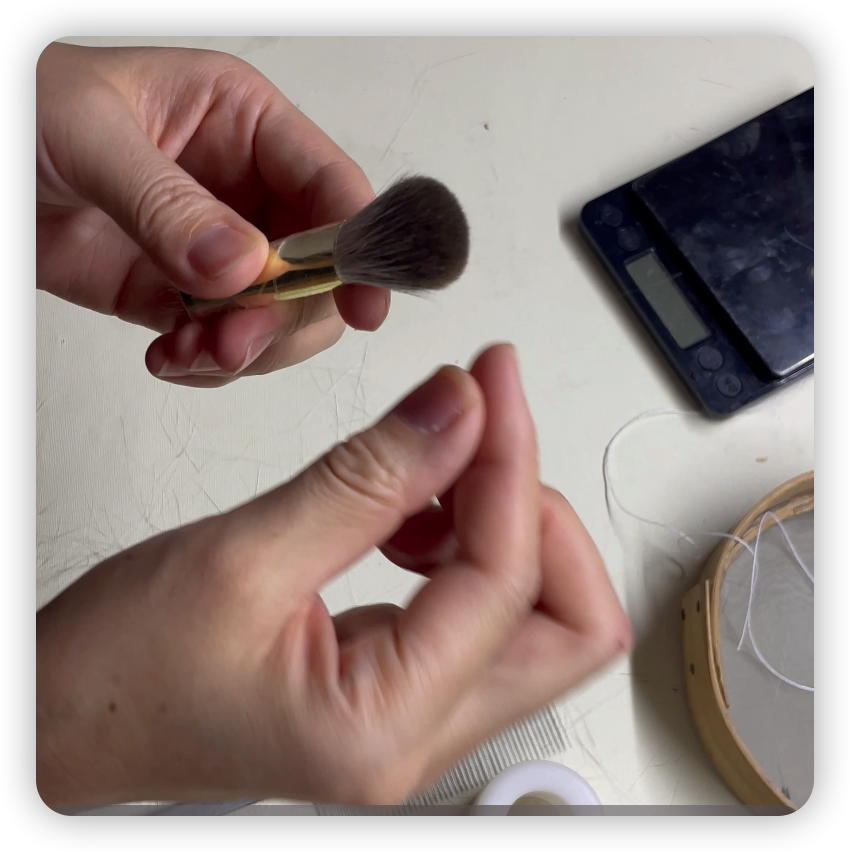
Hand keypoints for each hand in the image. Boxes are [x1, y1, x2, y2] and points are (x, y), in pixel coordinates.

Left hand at [36, 42, 388, 386]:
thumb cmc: (17, 107)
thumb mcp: (88, 134)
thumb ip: (167, 203)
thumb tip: (241, 264)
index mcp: (245, 125)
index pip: (332, 188)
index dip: (360, 247)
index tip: (364, 302)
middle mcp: (245, 192)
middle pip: (318, 272)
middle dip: (288, 318)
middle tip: (237, 339)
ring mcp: (216, 250)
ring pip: (279, 319)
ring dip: (245, 351)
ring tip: (187, 353)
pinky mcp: (181, 297)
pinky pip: (225, 344)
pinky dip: (207, 366)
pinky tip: (168, 357)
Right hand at [36, 345, 629, 807]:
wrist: (65, 720)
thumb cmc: (119, 671)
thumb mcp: (243, 554)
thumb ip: (369, 478)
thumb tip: (459, 408)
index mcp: (386, 723)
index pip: (510, 577)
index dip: (509, 460)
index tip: (486, 382)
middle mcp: (418, 735)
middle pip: (571, 623)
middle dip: (537, 507)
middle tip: (482, 425)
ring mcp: (414, 714)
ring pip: (534, 611)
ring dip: (504, 519)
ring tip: (431, 465)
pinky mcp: (396, 682)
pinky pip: (479, 607)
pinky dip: (467, 539)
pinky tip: (410, 508)